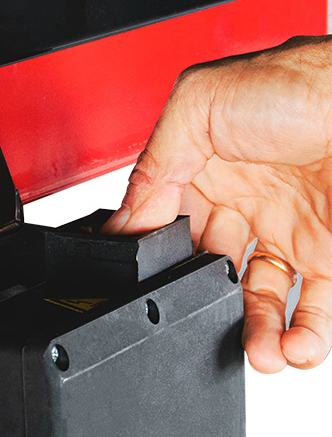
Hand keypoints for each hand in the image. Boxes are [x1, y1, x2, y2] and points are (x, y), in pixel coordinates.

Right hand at [105, 36, 331, 371]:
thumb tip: (124, 220)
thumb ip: (154, 162)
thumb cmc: (299, 83)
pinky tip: (293, 348)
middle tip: (197, 321)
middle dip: (202, 304)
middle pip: (212, 270)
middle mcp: (249, 200)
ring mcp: (294, 229)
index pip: (166, 224)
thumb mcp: (197, 105)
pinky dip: (304, 337)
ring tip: (256, 353)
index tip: (146, 281)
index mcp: (206, 164)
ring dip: (253, 332)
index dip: (155, 257)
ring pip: (261, 298)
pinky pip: (317, 309)